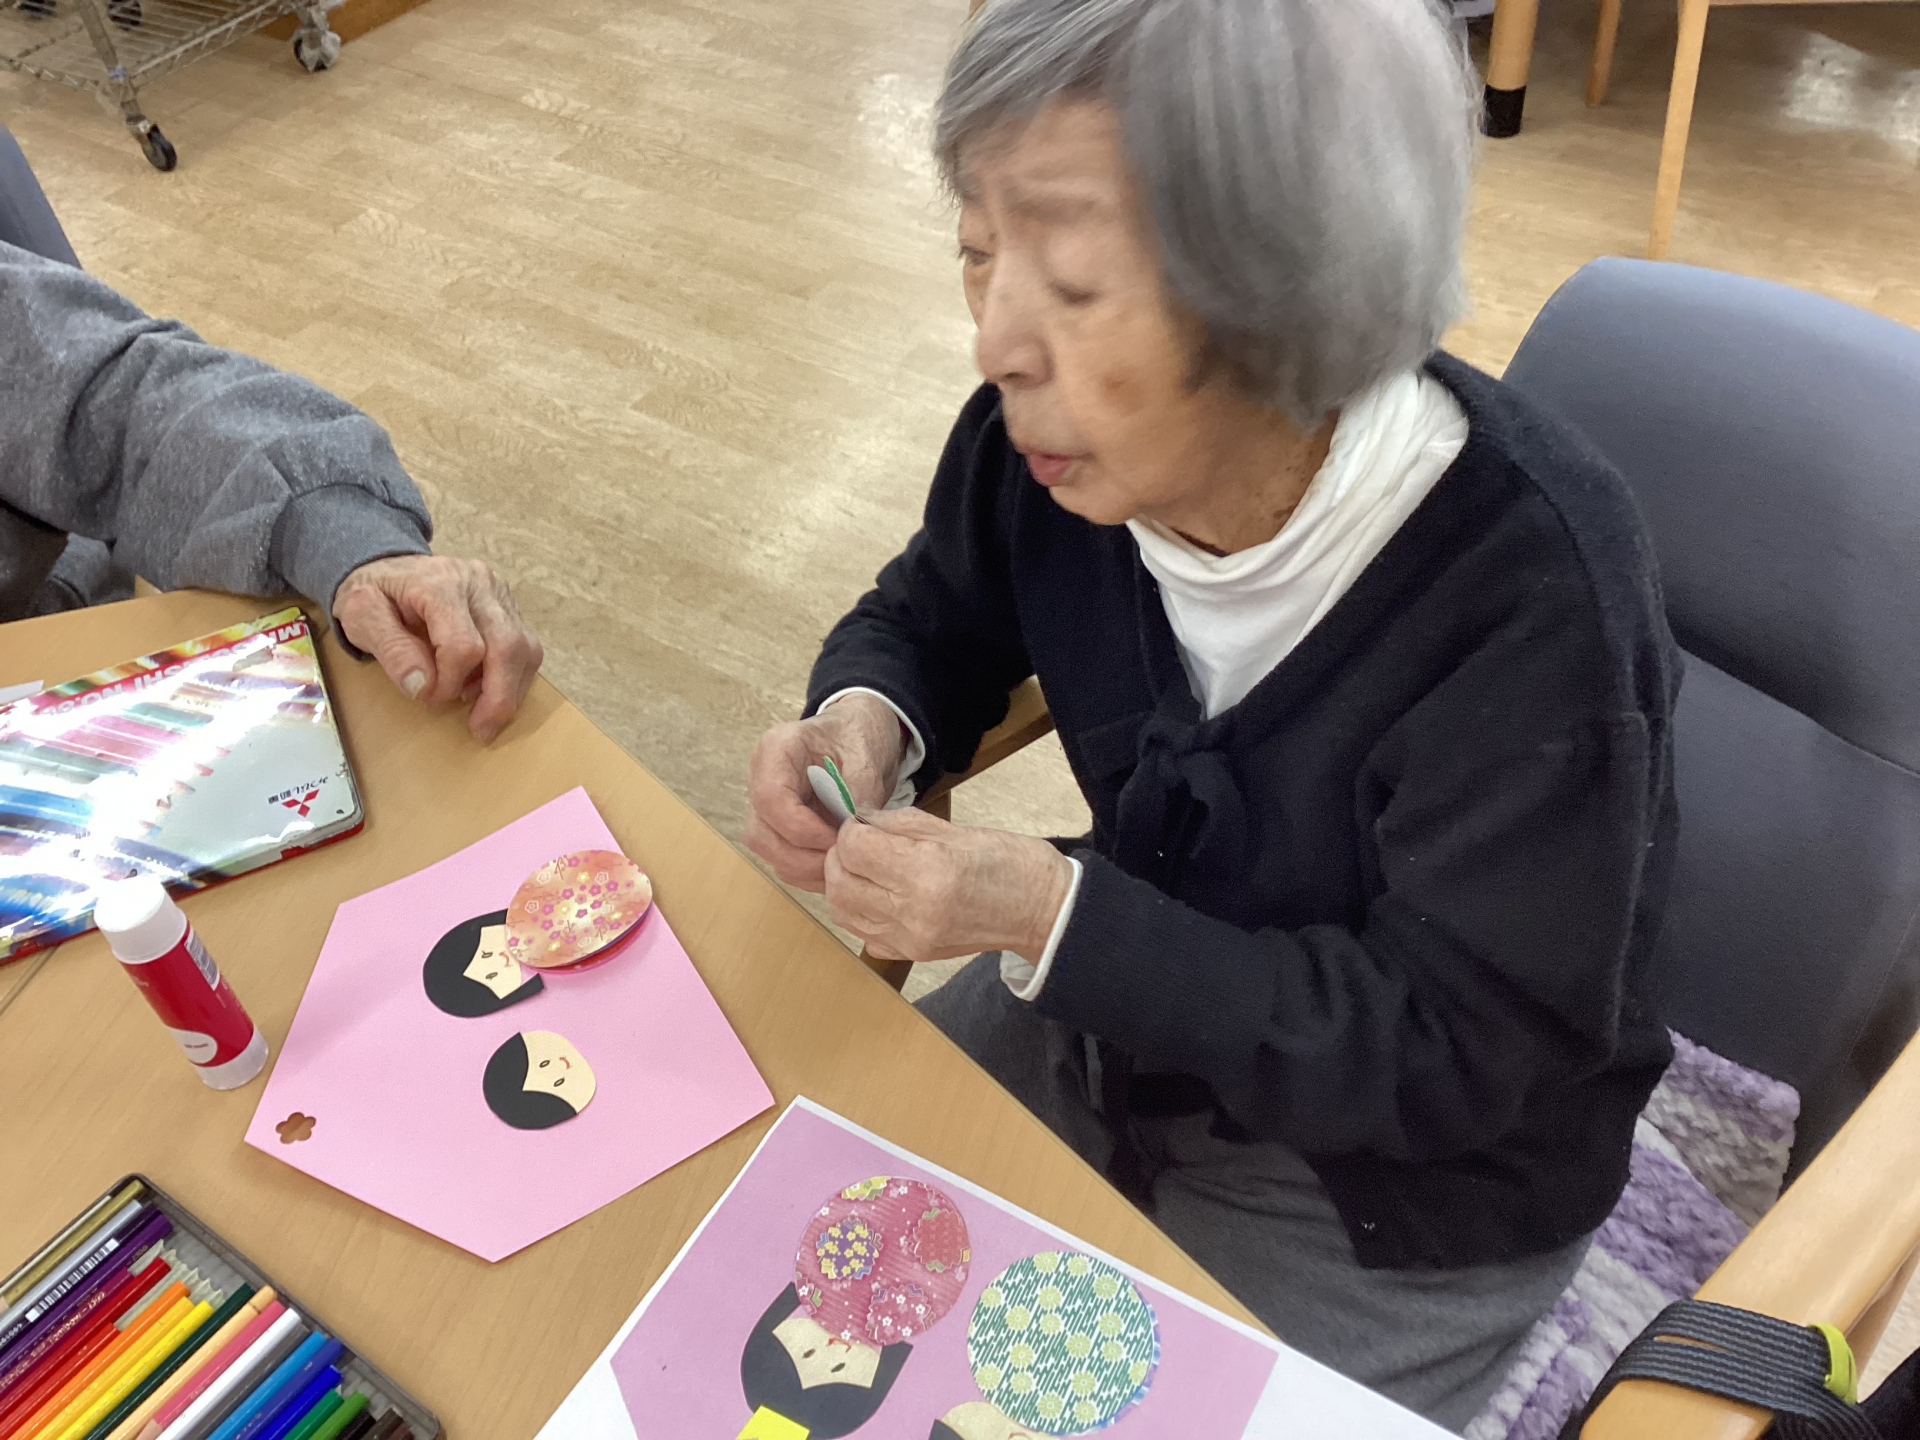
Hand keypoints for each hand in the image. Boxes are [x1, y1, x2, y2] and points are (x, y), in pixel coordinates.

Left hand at [332, 555, 542, 741]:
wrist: (386, 567)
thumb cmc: (373, 594)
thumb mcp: (361, 617)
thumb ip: (391, 650)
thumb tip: (422, 687)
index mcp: (440, 583)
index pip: (464, 645)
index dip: (450, 682)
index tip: (427, 697)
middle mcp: (479, 583)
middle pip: (508, 646)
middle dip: (498, 696)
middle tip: (481, 729)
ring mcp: (499, 592)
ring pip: (525, 648)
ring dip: (510, 689)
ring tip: (485, 713)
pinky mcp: (509, 605)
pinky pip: (526, 646)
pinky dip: (513, 675)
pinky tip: (487, 687)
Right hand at [745, 694, 904, 891]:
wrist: (857, 734)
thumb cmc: (857, 735)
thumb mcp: (866, 755)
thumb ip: (859, 792)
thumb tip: (851, 836)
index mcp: (776, 749)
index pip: (771, 799)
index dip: (802, 829)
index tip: (838, 840)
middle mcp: (760, 778)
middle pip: (761, 833)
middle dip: (802, 857)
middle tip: (843, 862)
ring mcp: (765, 806)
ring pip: (767, 851)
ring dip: (804, 869)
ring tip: (843, 866)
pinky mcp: (776, 826)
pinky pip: (781, 858)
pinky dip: (807, 872)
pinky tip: (837, 867)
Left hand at [824, 807, 1072, 963]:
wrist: (1040, 910)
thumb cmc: (1006, 861)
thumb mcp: (954, 829)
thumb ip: (899, 825)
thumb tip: (859, 819)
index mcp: (926, 871)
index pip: (855, 848)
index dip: (851, 830)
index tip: (863, 823)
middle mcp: (912, 911)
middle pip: (840, 883)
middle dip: (840, 857)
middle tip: (858, 843)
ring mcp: (910, 939)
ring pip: (843, 912)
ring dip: (844, 885)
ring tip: (865, 868)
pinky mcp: (911, 954)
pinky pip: (863, 934)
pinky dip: (858, 912)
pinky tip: (878, 896)